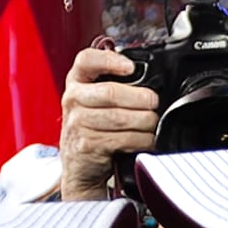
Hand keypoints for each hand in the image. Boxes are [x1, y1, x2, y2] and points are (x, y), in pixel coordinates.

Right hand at [58, 48, 158, 200]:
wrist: (79, 167)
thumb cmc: (92, 130)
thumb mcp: (94, 102)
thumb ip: (113, 86)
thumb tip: (149, 82)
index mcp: (76, 82)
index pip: (86, 60)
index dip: (110, 60)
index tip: (131, 68)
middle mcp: (73, 99)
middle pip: (110, 92)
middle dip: (139, 97)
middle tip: (154, 102)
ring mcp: (77, 123)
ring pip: (119, 117)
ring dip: (144, 121)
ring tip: (153, 123)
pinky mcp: (87, 145)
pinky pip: (122, 139)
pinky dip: (141, 139)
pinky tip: (147, 139)